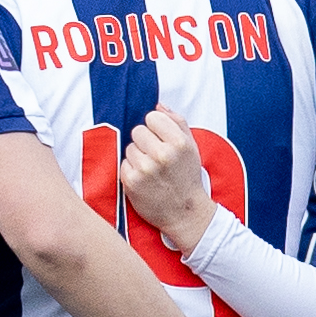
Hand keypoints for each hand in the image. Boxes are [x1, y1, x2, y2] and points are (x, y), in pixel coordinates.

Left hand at [116, 107, 221, 251]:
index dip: (156, 128)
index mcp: (179, 142)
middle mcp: (162, 154)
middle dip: (145, 141)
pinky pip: (124, 163)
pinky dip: (131, 169)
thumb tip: (158, 104)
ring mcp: (145, 168)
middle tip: (155, 156)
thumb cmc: (187, 177)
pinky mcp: (131, 181)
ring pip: (129, 147)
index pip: (152, 117)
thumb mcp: (191, 147)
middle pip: (137, 130)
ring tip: (151, 169)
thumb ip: (177, 122)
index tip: (161, 140)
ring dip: (137, 156)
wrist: (185, 212)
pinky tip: (144, 179)